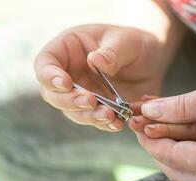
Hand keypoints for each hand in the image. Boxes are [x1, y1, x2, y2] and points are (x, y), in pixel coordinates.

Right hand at [34, 24, 171, 131]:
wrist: (150, 62)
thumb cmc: (134, 43)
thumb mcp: (126, 41)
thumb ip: (112, 51)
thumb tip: (94, 61)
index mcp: (67, 49)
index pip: (45, 63)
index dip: (49, 76)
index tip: (66, 83)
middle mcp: (69, 73)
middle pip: (53, 93)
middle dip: (69, 101)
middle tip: (90, 101)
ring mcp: (81, 92)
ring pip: (72, 111)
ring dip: (88, 116)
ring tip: (108, 115)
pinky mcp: (95, 107)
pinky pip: (93, 119)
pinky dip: (103, 123)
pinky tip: (116, 123)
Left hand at [129, 71, 195, 180]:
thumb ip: (180, 107)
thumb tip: (148, 113)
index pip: (172, 156)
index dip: (149, 138)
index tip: (136, 122)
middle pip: (177, 170)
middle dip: (157, 144)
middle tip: (143, 123)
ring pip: (188, 173)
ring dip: (171, 148)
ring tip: (160, 124)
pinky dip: (189, 154)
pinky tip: (183, 133)